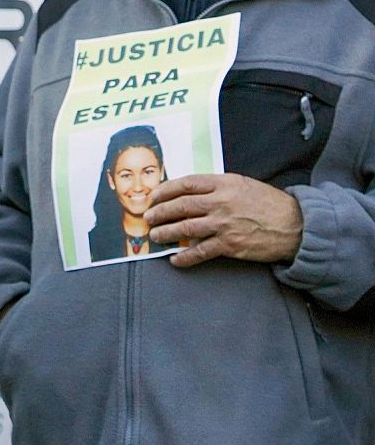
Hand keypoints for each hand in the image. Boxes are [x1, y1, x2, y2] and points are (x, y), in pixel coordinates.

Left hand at [144, 174, 303, 266]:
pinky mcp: (230, 245)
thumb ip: (217, 187)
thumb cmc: (269, 204)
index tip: (153, 196)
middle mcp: (222, 202)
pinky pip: (201, 252)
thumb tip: (188, 192)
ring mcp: (225, 224)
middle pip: (180, 206)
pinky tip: (175, 259)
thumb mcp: (243, 185)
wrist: (297, 226)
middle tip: (148, 217)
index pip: (186, 184)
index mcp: (224, 184)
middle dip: (159, 212)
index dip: (165, 190)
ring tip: (155, 236)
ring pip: (186, 229)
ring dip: (166, 233)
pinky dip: (185, 257)